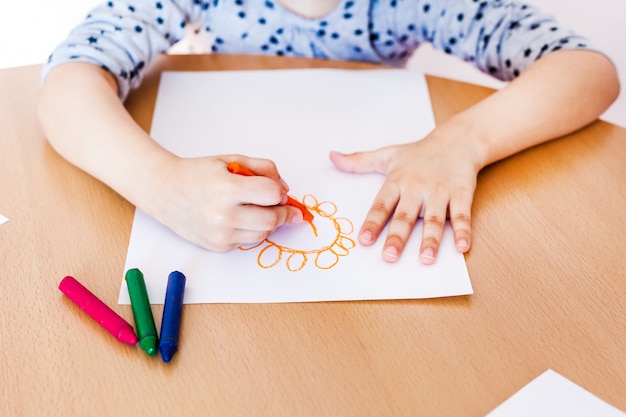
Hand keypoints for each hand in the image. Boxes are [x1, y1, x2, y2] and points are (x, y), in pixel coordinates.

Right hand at [152, 155, 302, 251]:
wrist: (164, 190)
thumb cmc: (198, 173)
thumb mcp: (231, 159)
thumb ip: (263, 169)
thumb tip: (285, 189)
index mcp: (227, 188)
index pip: (272, 194)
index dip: (280, 192)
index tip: (279, 191)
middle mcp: (223, 215)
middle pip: (271, 219)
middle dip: (282, 212)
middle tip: (282, 206)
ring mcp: (220, 234)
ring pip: (262, 234)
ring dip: (268, 222)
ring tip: (257, 208)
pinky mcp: (218, 246)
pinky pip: (247, 241)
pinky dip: (251, 230)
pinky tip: (240, 218)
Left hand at [330, 131, 480, 263]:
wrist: (458, 140)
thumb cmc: (419, 153)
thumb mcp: (387, 155)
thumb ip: (359, 161)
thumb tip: (332, 157)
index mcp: (397, 181)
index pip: (381, 204)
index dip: (372, 222)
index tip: (363, 240)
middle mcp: (418, 188)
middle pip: (406, 216)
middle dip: (397, 237)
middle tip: (389, 256)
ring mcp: (441, 192)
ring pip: (435, 219)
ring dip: (431, 240)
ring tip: (426, 259)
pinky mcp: (462, 194)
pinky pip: (462, 215)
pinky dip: (464, 231)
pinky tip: (462, 248)